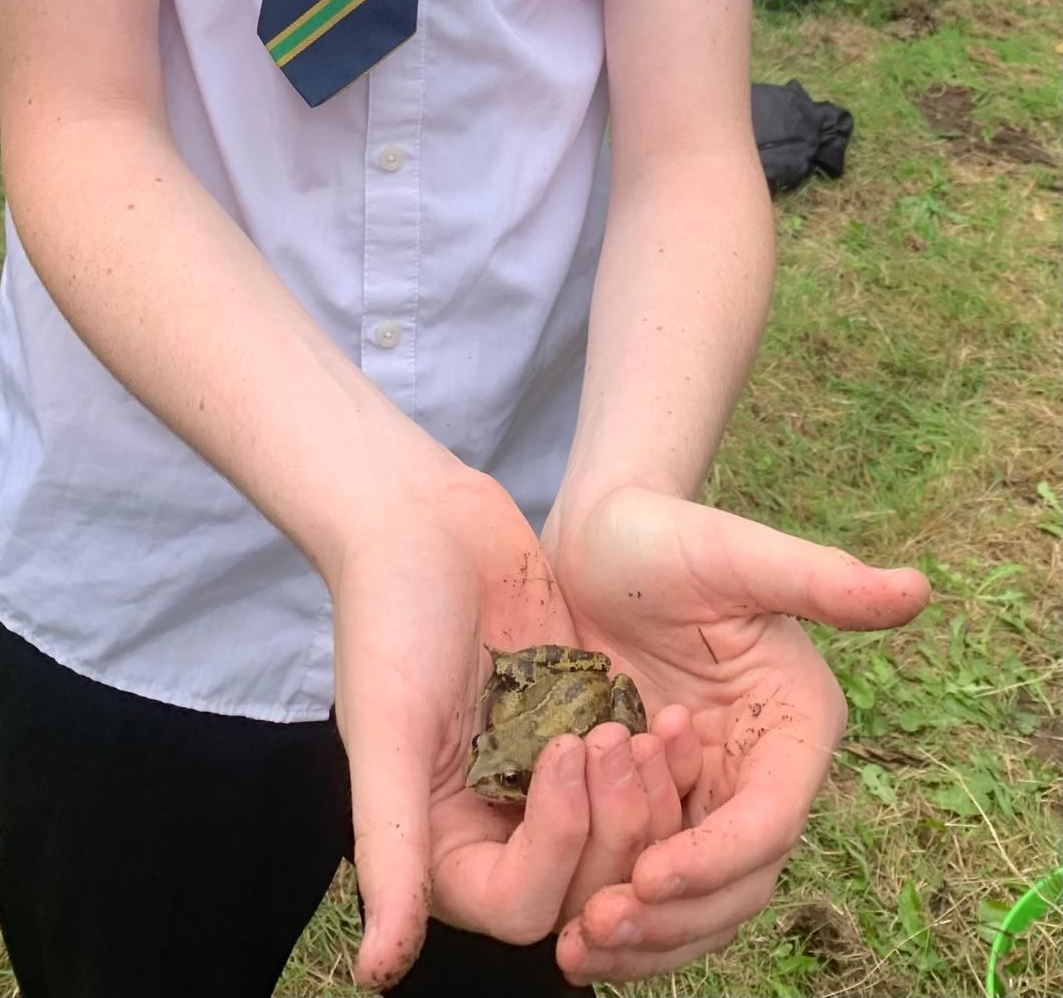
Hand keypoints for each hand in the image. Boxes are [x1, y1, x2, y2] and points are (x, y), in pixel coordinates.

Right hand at [327, 465, 613, 986]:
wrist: (423, 519)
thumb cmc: (389, 617)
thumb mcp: (388, 732)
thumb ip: (388, 850)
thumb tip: (376, 975)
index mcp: (440, 840)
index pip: (521, 906)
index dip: (558, 850)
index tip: (567, 754)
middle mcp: (494, 823)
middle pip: (583, 885)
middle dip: (612, 824)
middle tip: (614, 735)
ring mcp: (544, 780)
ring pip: (622, 840)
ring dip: (644, 798)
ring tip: (648, 724)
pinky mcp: (582, 729)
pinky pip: (637, 780)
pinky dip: (659, 763)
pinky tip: (670, 719)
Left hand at [542, 486, 930, 985]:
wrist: (595, 536)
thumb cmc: (664, 533)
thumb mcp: (735, 552)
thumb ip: (819, 580)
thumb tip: (914, 589)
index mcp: (793, 726)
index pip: (769, 818)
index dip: (716, 856)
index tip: (650, 873)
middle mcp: (757, 771)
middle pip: (738, 882)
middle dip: (677, 915)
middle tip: (598, 925)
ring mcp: (703, 793)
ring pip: (697, 899)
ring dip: (647, 932)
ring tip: (576, 943)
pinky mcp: (652, 802)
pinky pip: (649, 881)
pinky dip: (617, 911)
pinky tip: (563, 927)